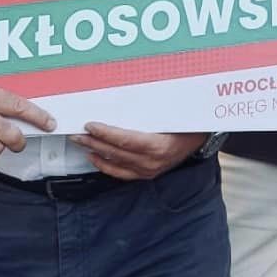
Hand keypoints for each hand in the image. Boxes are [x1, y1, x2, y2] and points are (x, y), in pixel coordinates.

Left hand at [69, 124, 202, 179]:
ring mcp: (148, 171)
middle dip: (93, 141)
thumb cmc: (184, 123)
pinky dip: (105, 165)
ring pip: (115, 162)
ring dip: (95, 150)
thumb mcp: (168, 115)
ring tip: (80, 141)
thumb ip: (145, 113)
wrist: (200, 139)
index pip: (125, 140)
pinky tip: (94, 156)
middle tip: (76, 132)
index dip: (105, 133)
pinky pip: (121, 173)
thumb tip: (118, 101)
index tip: (90, 125)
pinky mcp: (146, 175)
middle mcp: (152, 162)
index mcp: (158, 145)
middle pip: (115, 151)